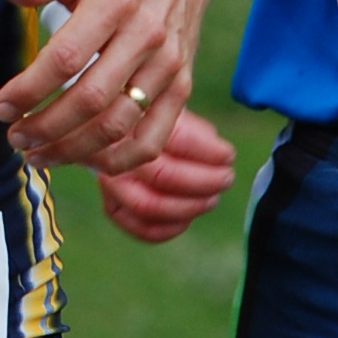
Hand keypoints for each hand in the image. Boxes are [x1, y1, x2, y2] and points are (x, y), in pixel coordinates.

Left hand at [0, 0, 222, 171]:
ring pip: (118, 125)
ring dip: (74, 149)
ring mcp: (167, 65)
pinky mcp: (182, 85)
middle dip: (45, 127)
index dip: (28, 89)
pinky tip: (87, 162)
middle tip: (15, 137)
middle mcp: (144, 37)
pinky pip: (153, 137)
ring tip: (39, 153)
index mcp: (113, 2)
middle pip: (90, 99)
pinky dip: (120, 160)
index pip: (65, 58)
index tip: (1, 107)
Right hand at [96, 110, 235, 242]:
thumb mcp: (171, 110)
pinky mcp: (112, 204)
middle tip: (226, 177)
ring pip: (149, 206)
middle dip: (203, 181)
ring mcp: (109, 181)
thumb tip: (221, 155)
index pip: (174, 140)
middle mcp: (112, 151)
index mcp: (131, 120)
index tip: (228, 155)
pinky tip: (188, 217)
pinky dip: (169, 228)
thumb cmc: (152, 117)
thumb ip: (194, 130)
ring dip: (190, 206)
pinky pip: (140, 227)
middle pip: (162, 176)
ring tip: (212, 198)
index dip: (207, 151)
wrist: (118, 126)